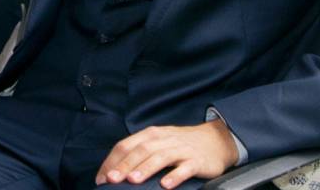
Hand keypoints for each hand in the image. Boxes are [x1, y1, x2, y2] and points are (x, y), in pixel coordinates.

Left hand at [95, 121, 238, 187]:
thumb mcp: (158, 143)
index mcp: (150, 134)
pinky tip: (166, 184)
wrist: (216, 140)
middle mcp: (164, 139)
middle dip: (124, 165)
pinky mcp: (197, 160)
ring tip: (133, 180)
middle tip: (112, 179)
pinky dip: (175, 175)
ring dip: (146, 168)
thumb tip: (115, 170)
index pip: (126, 145)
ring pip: (160, 157)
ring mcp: (181, 149)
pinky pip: (185, 168)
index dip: (112, 161)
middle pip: (141, 150)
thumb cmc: (181, 145)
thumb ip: (139, 153)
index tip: (102, 177)